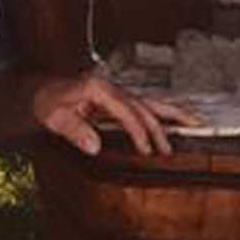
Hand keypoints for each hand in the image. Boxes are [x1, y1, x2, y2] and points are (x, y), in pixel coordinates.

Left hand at [27, 67, 175, 157]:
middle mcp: (113, 89)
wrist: (43, 92)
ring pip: (151, 103)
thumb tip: (94, 146)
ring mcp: (118, 94)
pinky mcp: (120, 101)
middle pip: (143, 108)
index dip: (138, 131)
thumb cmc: (48, 103)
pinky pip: (146, 107)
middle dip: (158, 129)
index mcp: (98, 89)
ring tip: (196, 122)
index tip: (146, 149)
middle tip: (167, 150)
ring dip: (173, 114)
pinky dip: (164, 113)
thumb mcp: (54, 117)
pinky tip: (178, 120)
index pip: (126, 111)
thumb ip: (74, 131)